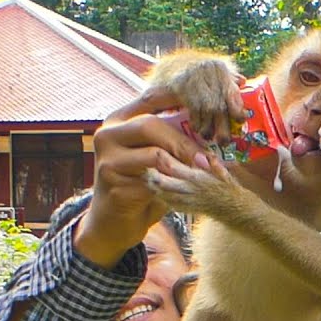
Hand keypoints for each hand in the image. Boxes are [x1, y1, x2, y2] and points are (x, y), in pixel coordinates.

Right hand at [75, 88, 208, 267]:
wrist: (113, 223)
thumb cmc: (142, 184)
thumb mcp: (156, 156)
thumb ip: (172, 139)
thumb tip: (213, 126)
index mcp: (119, 120)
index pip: (150, 97)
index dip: (179, 97)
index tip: (207, 102)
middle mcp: (107, 134)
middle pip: (150, 125)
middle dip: (184, 142)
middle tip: (207, 159)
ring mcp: (107, 159)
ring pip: (154, 154)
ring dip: (183, 167)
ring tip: (201, 175)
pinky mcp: (113, 184)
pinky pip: (152, 182)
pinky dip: (174, 188)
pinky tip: (185, 193)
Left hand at [145, 152, 243, 216]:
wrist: (241, 214)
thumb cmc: (234, 192)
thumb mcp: (227, 175)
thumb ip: (216, 166)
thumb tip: (208, 156)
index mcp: (199, 180)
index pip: (175, 168)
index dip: (163, 161)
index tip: (155, 152)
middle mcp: (192, 192)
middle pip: (164, 184)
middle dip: (153, 176)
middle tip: (145, 168)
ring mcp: (189, 203)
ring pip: (165, 195)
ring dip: (155, 188)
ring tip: (147, 180)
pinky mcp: (190, 210)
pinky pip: (172, 205)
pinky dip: (163, 199)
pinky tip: (158, 193)